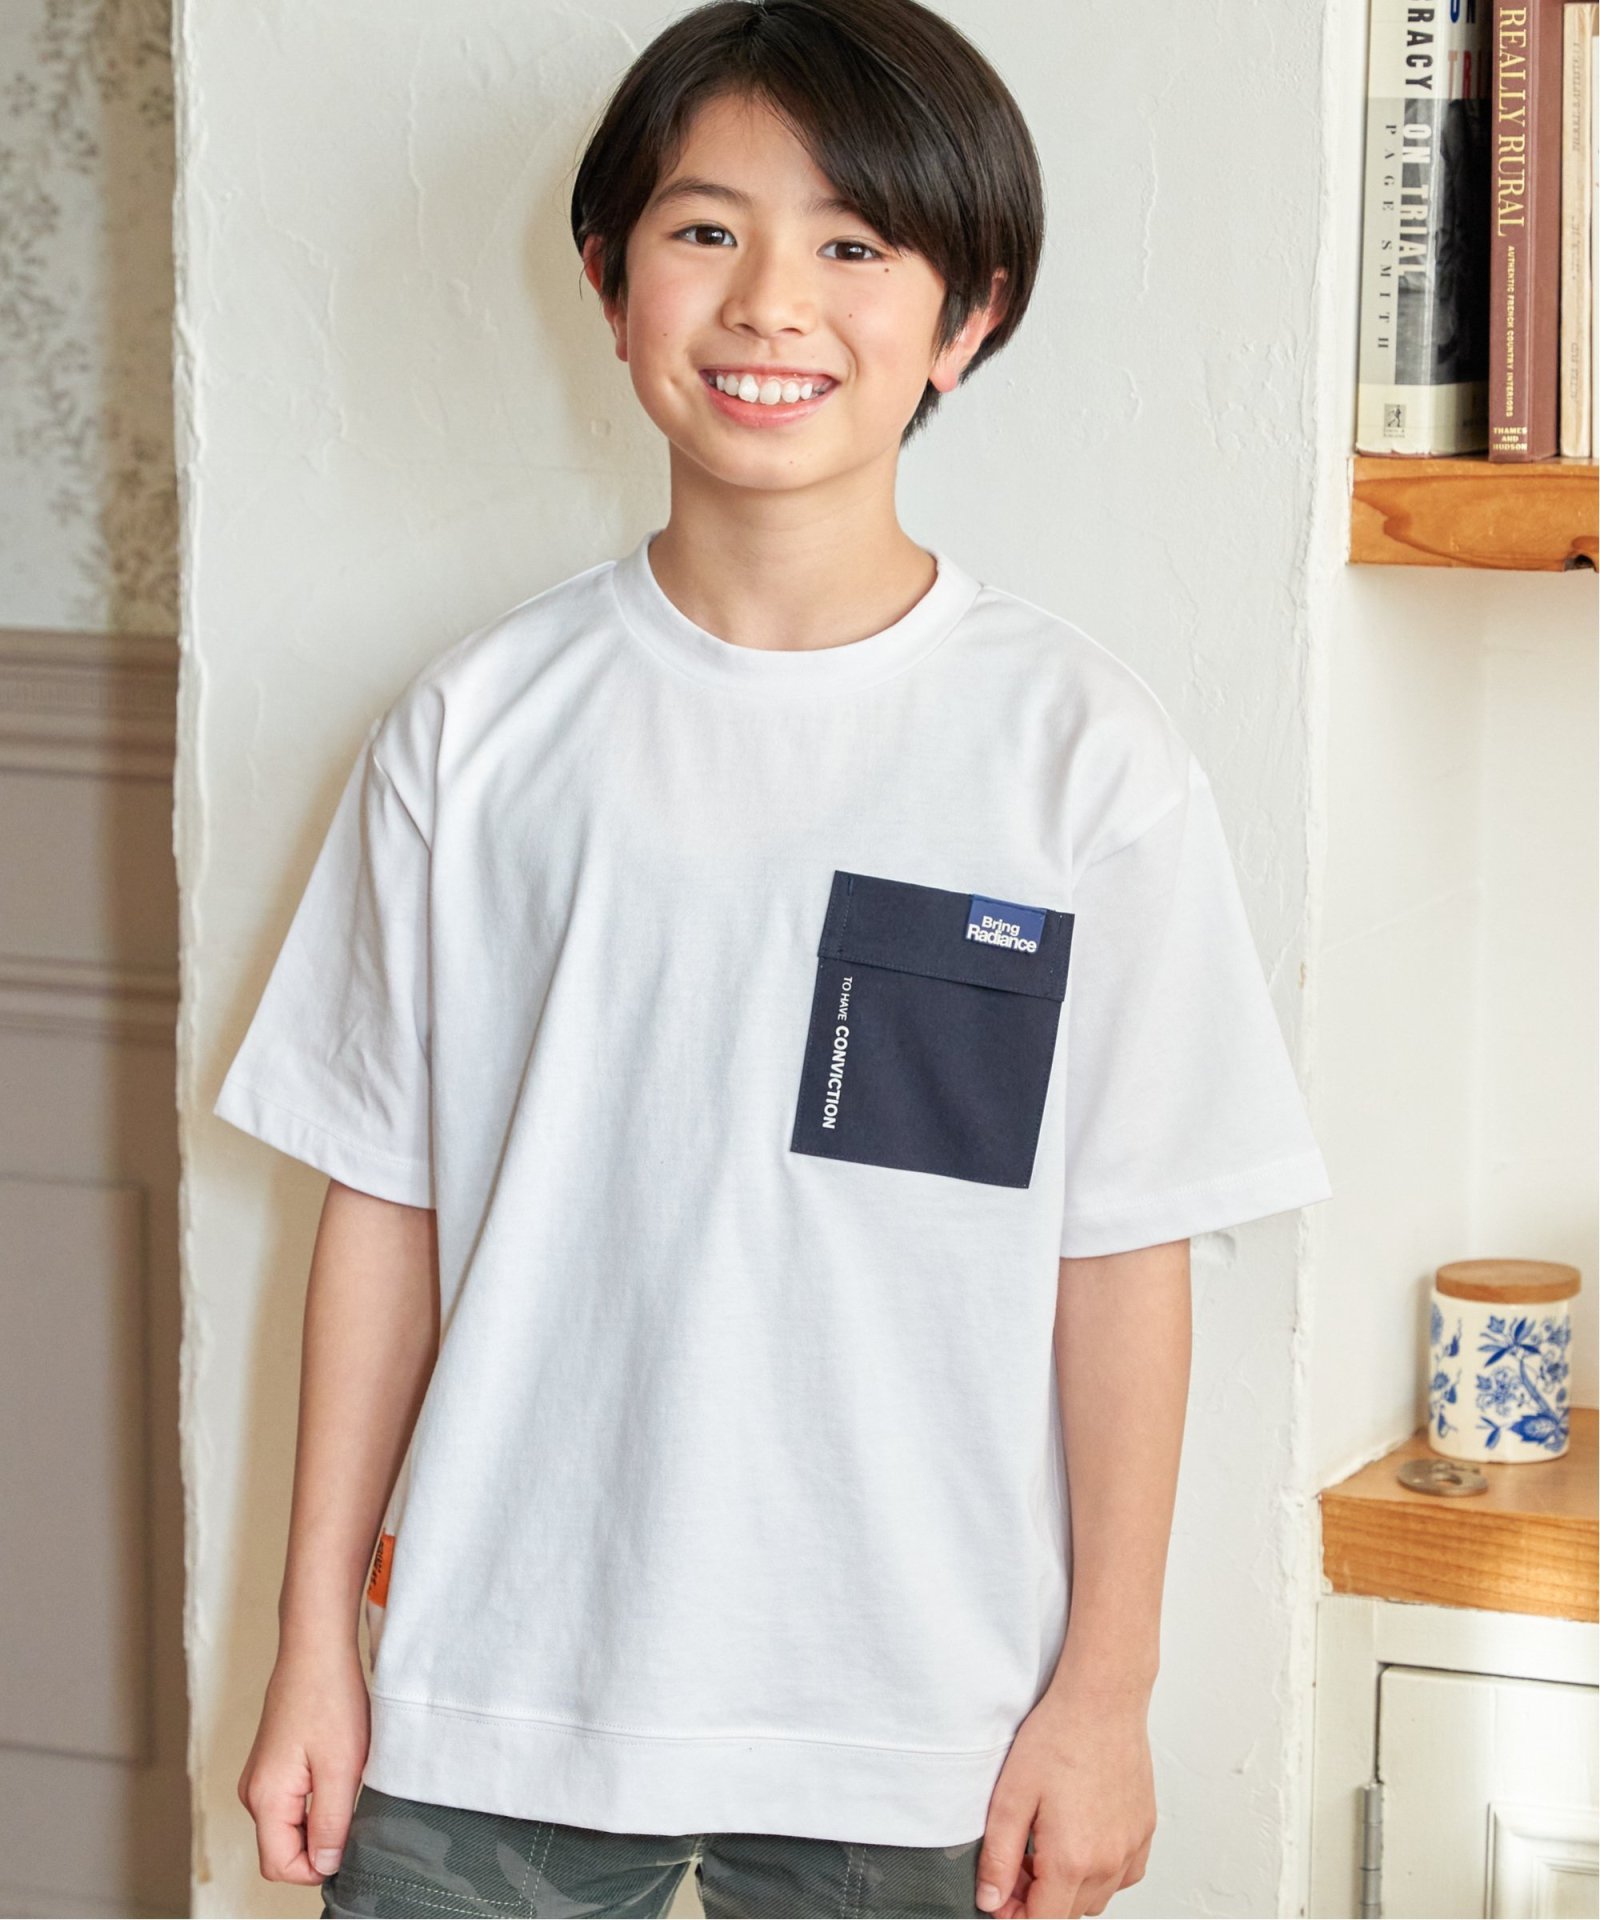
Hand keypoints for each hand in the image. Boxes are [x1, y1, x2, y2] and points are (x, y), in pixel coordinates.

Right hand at [238, 1638, 370, 1884]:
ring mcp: (261, 1777)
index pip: (280, 1867)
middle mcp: (255, 1792)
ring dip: (320, 1819)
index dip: (317, 1868)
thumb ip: (331, 1824)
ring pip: (289, 1826)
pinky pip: (292, 1802)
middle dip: (320, 1843)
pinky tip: (339, 1772)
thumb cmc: (328, 1697)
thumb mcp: (341, 1767)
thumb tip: (325, 1865)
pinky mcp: (274, 1763)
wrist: (316, 1648)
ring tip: (348, 1784)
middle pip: (282, 1850)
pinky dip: (316, 1800)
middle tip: (355, 1811)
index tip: (350, 1844)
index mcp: (265, 1798)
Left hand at [975, 1673, 1155, 1917]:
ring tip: (1045, 1847)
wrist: (1103, 1699)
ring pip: (1098, 1898)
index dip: (1015, 1915)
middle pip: (1070, 1914)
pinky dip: (1100, 1872)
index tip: (999, 1894)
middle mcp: (1110, 1863)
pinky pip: (1124, 1875)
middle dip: (1037, 1900)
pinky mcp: (1145, 1830)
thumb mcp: (1011, 1796)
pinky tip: (1081, 1840)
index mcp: (1073, 1860)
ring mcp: (1133, 1848)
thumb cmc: (1058, 1736)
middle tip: (1016, 1862)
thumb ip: (999, 1857)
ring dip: (1069, 1889)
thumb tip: (991, 1901)